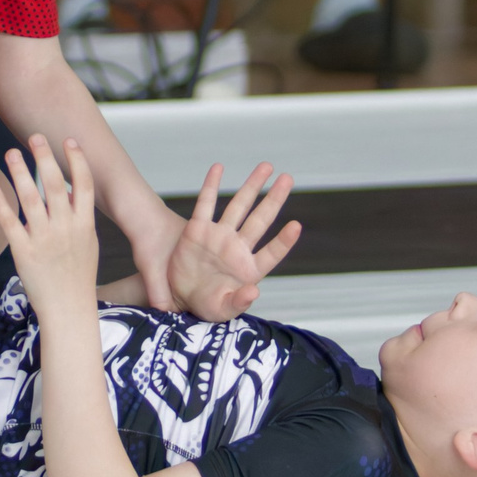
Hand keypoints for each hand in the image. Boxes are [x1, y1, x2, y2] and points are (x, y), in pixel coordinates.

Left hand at [0, 136, 103, 317]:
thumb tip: (69, 193)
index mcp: (85, 225)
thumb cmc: (79, 277)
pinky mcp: (24, 252)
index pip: (84, 185)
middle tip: (35, 137)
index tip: (68, 140)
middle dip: (44, 157)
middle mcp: (66, 228)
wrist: (69, 310)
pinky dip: (2, 204)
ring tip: (12, 152)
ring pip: (31, 198)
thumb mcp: (89, 244)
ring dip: (20, 172)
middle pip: (55, 185)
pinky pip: (11, 223)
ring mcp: (45, 240)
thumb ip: (80, 217)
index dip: (77, 160)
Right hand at [165, 163, 302, 322]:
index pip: (271, 253)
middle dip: (274, 199)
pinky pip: (206, 204)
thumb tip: (254, 293)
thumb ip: (238, 302)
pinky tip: (219, 168)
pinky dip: (211, 186)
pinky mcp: (198, 230)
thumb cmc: (208, 304)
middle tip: (288, 179)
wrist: (180, 296)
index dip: (283, 241)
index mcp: (249, 269)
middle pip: (260, 220)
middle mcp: (238, 248)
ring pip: (238, 206)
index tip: (296, 226)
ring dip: (252, 186)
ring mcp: (219, 236)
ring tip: (266, 167)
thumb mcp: (222, 310)